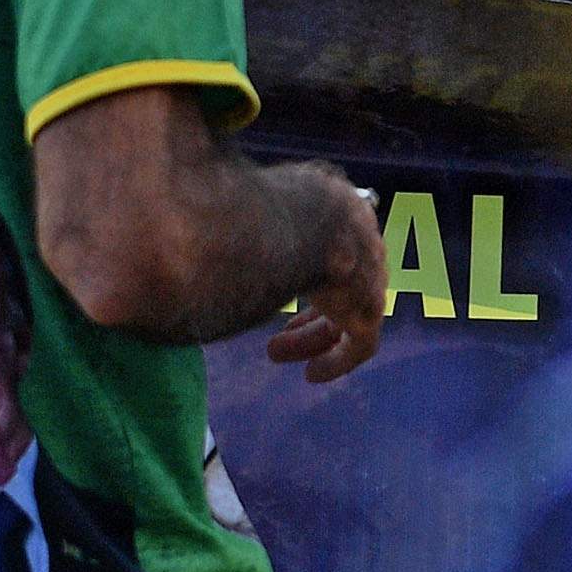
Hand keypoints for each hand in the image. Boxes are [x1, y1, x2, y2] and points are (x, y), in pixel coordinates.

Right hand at [262, 169, 385, 386]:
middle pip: (339, 282)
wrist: (297, 224)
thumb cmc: (265, 205)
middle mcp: (363, 240)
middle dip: (307, 310)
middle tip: (275, 330)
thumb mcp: (258, 197)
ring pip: (348, 314)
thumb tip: (201, 197)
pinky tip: (312, 374)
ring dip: (312, 335)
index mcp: (340, 208)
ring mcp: (369, 276)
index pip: (329, 244)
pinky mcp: (367, 311)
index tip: (276, 287)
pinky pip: (360, 345)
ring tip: (274, 352)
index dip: (303, 270)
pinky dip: (337, 361)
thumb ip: (245, 208)